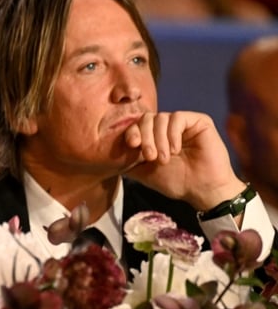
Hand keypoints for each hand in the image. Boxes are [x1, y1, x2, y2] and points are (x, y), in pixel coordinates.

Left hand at [123, 111, 245, 210]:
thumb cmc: (175, 182)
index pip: (136, 125)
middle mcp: (167, 127)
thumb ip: (127, 161)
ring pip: (160, 118)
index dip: (131, 132)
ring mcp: (182, 124)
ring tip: (163, 159)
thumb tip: (106, 156)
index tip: (132, 145)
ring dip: (159, 139)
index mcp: (153, 136)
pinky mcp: (199, 121)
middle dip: (145, 137)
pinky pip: (178, 117)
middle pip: (146, 119)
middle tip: (150, 157)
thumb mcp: (144, 172)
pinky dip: (172, 134)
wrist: (202, 190)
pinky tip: (175, 150)